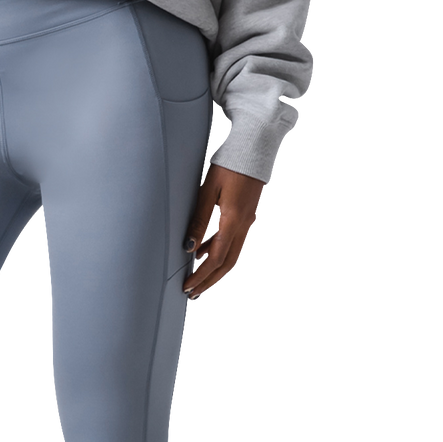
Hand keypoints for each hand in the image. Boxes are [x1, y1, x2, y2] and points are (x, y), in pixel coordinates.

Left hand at [182, 164, 266, 302]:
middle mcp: (244, 226)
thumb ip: (198, 220)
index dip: (200, 276)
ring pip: (234, 256)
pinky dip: (222, 254)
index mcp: (233, 222)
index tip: (187, 287)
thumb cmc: (229, 164)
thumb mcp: (207, 190)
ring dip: (217, 272)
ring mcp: (249, 222)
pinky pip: (236, 243)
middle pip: (227, 265)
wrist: (255, 148)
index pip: (214, 259)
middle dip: (209, 281)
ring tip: (200, 280)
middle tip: (194, 294)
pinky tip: (206, 253)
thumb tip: (189, 247)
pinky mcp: (248, 216)